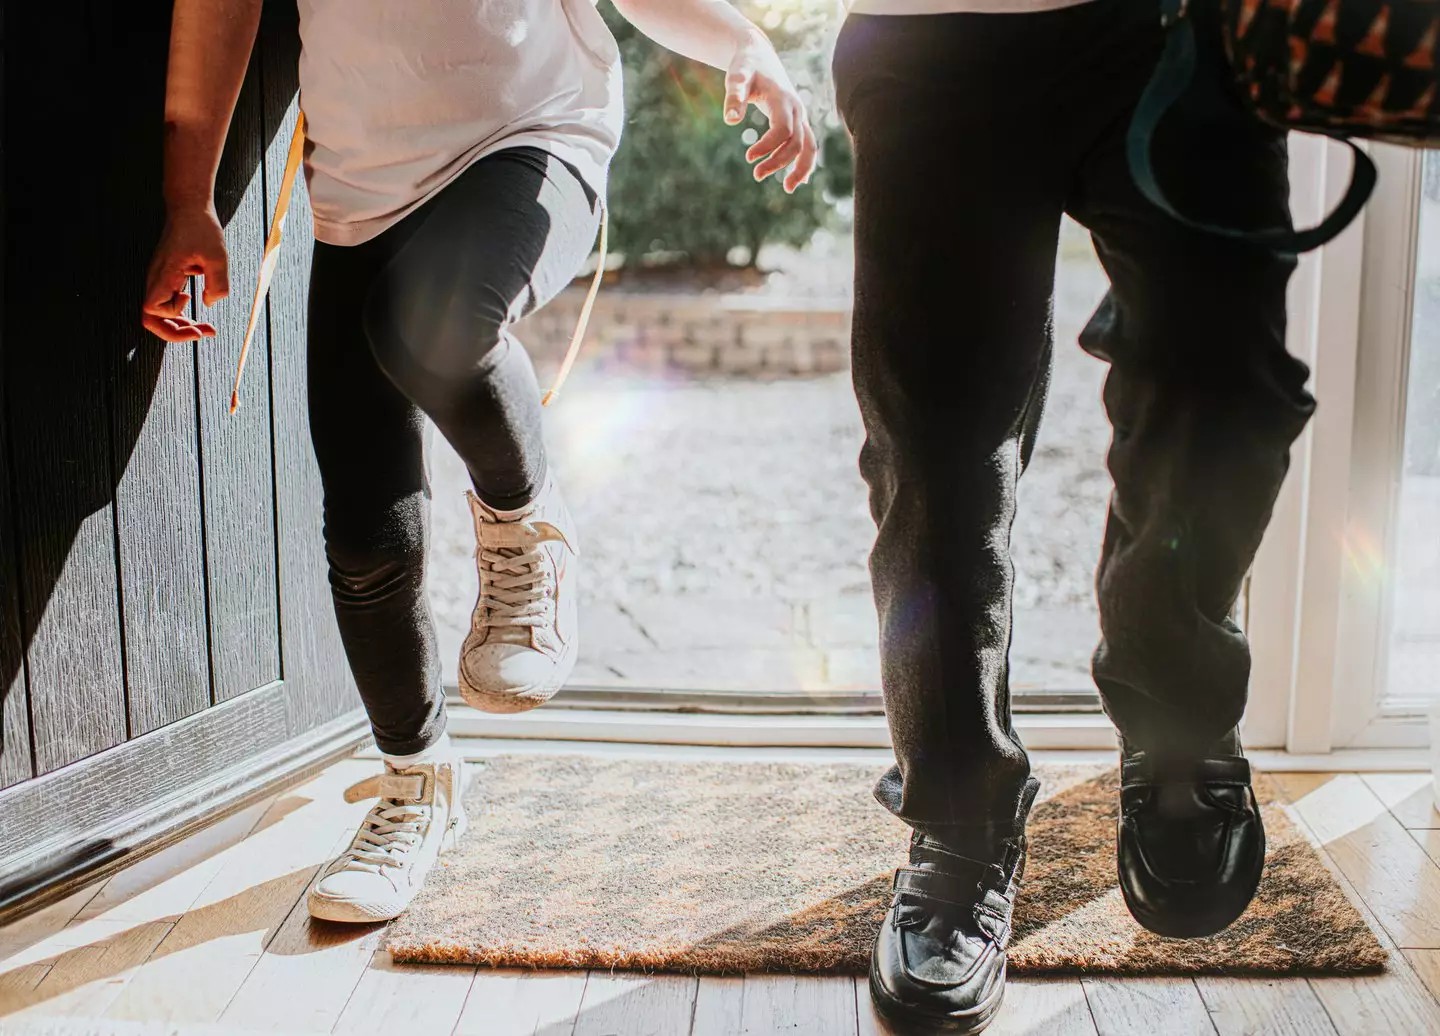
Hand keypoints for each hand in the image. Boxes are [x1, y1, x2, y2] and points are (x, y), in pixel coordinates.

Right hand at [142, 206, 228, 341]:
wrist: (189, 208)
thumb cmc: (201, 228)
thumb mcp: (218, 256)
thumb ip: (217, 283)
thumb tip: (209, 303)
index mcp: (164, 274)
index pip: (151, 308)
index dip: (172, 315)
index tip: (191, 299)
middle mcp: (157, 279)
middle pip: (151, 319)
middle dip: (175, 332)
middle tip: (203, 332)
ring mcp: (160, 280)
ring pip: (159, 315)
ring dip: (180, 326)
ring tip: (207, 329)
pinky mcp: (167, 279)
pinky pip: (166, 305)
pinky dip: (181, 315)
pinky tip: (199, 316)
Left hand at [724, 32, 817, 193]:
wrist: (759, 55)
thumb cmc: (745, 66)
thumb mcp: (737, 77)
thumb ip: (734, 96)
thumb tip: (730, 120)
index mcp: (783, 99)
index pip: (782, 130)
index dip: (767, 146)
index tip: (748, 157)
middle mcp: (797, 108)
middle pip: (796, 142)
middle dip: (779, 162)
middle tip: (756, 175)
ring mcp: (800, 115)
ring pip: (809, 146)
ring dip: (800, 168)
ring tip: (787, 189)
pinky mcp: (798, 120)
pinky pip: (808, 144)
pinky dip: (804, 162)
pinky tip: (796, 180)